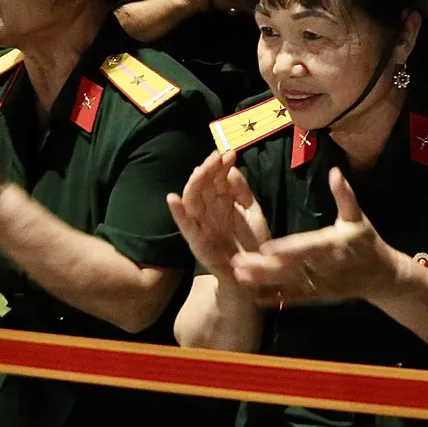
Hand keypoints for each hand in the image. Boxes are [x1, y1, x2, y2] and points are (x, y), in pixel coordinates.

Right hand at [167, 151, 272, 281]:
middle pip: (203, 186)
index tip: (230, 153)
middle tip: (217, 156)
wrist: (254, 273)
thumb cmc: (252, 241)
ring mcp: (201, 225)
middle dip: (208, 170)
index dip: (221, 166)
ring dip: (194, 184)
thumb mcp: (252, 211)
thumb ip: (242, 191)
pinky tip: (173, 199)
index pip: (216, 180)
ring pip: (192, 201)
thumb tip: (232, 168)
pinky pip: (184, 226)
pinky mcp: (196, 241)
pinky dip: (177, 213)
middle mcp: (208, 211)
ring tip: (200, 169)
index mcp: (221, 203)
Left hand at [229, 168, 399, 305]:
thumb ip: (345, 195)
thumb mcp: (357, 218)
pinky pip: (295, 299)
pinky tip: (255, 298)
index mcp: (335, 245)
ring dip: (263, 282)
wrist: (381, 277)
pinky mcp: (318, 296)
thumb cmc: (366, 242)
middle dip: (264, 267)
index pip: (308, 246)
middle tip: (238, 261)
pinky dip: (275, 299)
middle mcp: (326, 267)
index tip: (265, 247)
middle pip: (292, 267)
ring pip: (289, 284)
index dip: (287, 248)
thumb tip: (335, 171)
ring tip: (238, 276)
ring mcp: (321, 284)